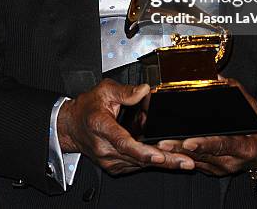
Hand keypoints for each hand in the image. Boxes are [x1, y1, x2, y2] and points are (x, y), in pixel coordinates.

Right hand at [57, 78, 195, 174]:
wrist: (70, 126)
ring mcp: (109, 160)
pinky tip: (168, 158)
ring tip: (183, 159)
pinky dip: (152, 161)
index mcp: (102, 127)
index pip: (123, 142)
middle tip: (186, 162)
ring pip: (139, 164)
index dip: (143, 151)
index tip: (159, 155)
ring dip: (162, 162)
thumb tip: (144, 90)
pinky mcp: (115, 165)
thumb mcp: (104, 90)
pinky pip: (136, 165)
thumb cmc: (87, 108)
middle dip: (165, 160)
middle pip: (138, 158)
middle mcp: (105, 148)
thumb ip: (125, 91)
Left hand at [156, 77, 256, 176]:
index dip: (205, 144)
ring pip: (196, 162)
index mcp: (244, 147)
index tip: (188, 141)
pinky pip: (196, 163)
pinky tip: (167, 149)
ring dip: (177, 153)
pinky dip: (181, 155)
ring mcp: (222, 169)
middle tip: (162, 142)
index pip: (223, 145)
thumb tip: (218, 77)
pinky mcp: (213, 171)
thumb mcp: (252, 107)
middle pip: (203, 156)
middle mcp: (231, 161)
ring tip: (159, 143)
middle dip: (181, 149)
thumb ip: (236, 91)